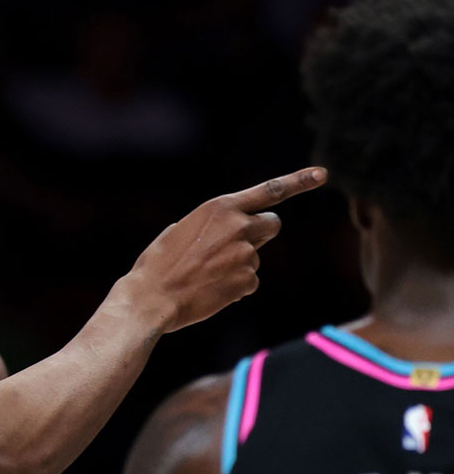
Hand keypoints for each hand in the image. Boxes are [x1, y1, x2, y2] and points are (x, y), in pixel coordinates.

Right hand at [120, 167, 327, 332]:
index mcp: (219, 208)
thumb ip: (211, 224)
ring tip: (205, 274)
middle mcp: (238, 227)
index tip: (322, 174)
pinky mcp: (248, 280)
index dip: (299, 181)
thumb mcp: (180, 230)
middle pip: (272, 224)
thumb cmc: (158, 264)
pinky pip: (249, 280)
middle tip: (235, 245)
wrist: (151, 298)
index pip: (269, 190)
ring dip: (237, 264)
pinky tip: (210, 289)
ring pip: (255, 256)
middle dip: (260, 233)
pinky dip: (234, 285)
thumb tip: (229, 233)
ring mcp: (246, 254)